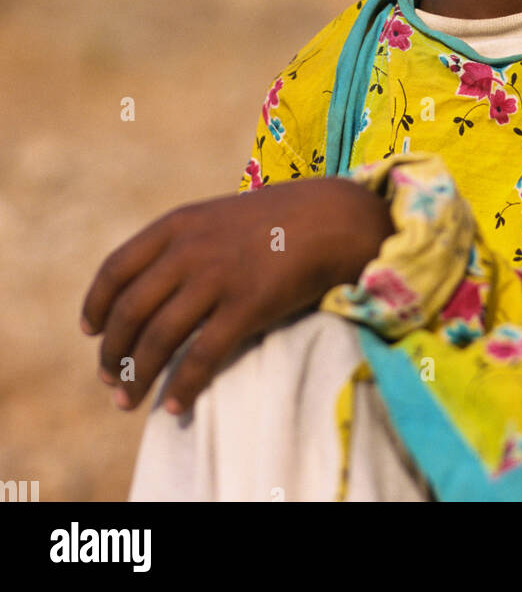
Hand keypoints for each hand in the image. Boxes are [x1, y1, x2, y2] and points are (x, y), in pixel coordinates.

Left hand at [80, 177, 393, 413]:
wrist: (330, 218)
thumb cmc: (274, 221)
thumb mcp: (216, 216)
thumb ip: (181, 242)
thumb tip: (148, 284)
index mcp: (178, 224)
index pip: (116, 268)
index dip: (97, 305)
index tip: (90, 331)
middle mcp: (190, 249)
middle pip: (132, 310)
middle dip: (113, 351)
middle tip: (109, 378)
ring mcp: (218, 277)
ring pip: (159, 338)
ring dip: (137, 376)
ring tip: (128, 401)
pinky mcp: (247, 306)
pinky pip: (203, 356)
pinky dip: (183, 386)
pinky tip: (174, 406)